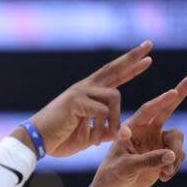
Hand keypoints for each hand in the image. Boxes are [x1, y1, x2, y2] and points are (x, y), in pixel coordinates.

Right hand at [28, 41, 152, 157]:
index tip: (146, 58)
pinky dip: (101, 129)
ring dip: (115, 120)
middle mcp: (85, 88)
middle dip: (131, 57)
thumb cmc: (60, 138)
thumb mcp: (90, 136)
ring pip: (114, 97)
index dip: (129, 67)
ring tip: (108, 138)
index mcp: (88, 94)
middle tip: (149, 44)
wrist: (37, 142)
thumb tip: (128, 131)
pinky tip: (94, 141)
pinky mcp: (76, 101)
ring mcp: (80, 92)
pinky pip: (102, 111)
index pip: (113, 76)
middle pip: (113, 69)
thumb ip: (108, 131)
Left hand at [90, 75, 186, 186]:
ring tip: (166, 172)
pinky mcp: (164, 154)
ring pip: (177, 138)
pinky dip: (175, 166)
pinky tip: (164, 177)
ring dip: (176, 155)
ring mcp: (156, 141)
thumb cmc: (113, 175)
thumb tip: (172, 154)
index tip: (173, 92)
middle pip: (167, 109)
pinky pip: (178, 155)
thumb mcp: (127, 167)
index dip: (161, 101)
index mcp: (132, 128)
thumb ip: (148, 160)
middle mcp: (146, 130)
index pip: (148, 111)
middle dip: (179, 94)